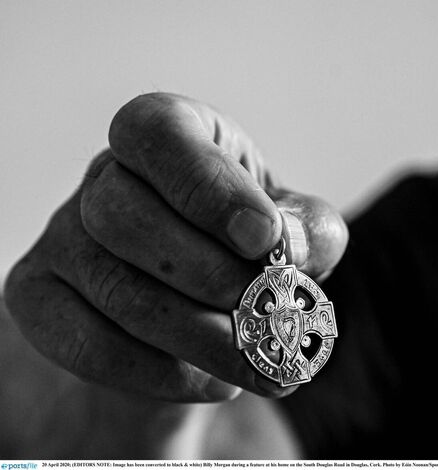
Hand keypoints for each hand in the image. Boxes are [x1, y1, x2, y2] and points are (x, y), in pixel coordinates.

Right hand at [3, 93, 347, 401]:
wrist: (205, 313)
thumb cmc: (255, 253)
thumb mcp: (301, 232)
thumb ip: (308, 230)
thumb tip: (288, 246)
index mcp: (171, 134)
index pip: (160, 132)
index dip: (209, 187)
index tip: (262, 237)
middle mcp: (104, 175)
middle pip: (124, 216)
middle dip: (208, 277)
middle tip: (265, 314)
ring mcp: (61, 236)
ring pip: (116, 290)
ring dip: (200, 338)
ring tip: (259, 363)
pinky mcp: (39, 298)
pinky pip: (91, 345)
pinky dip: (162, 373)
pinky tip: (213, 381)